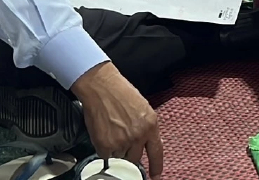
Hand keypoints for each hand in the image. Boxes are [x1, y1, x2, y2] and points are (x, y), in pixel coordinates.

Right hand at [71, 63, 163, 177]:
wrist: (101, 87)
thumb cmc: (120, 93)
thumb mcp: (142, 108)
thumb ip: (145, 127)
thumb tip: (143, 142)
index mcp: (151, 125)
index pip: (156, 151)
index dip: (156, 166)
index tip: (156, 176)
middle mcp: (138, 135)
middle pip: (136, 158)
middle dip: (130, 152)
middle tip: (122, 140)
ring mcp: (122, 141)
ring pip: (120, 157)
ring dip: (116, 150)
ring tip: (111, 131)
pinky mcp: (106, 145)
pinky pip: (106, 156)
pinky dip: (104, 149)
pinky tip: (103, 134)